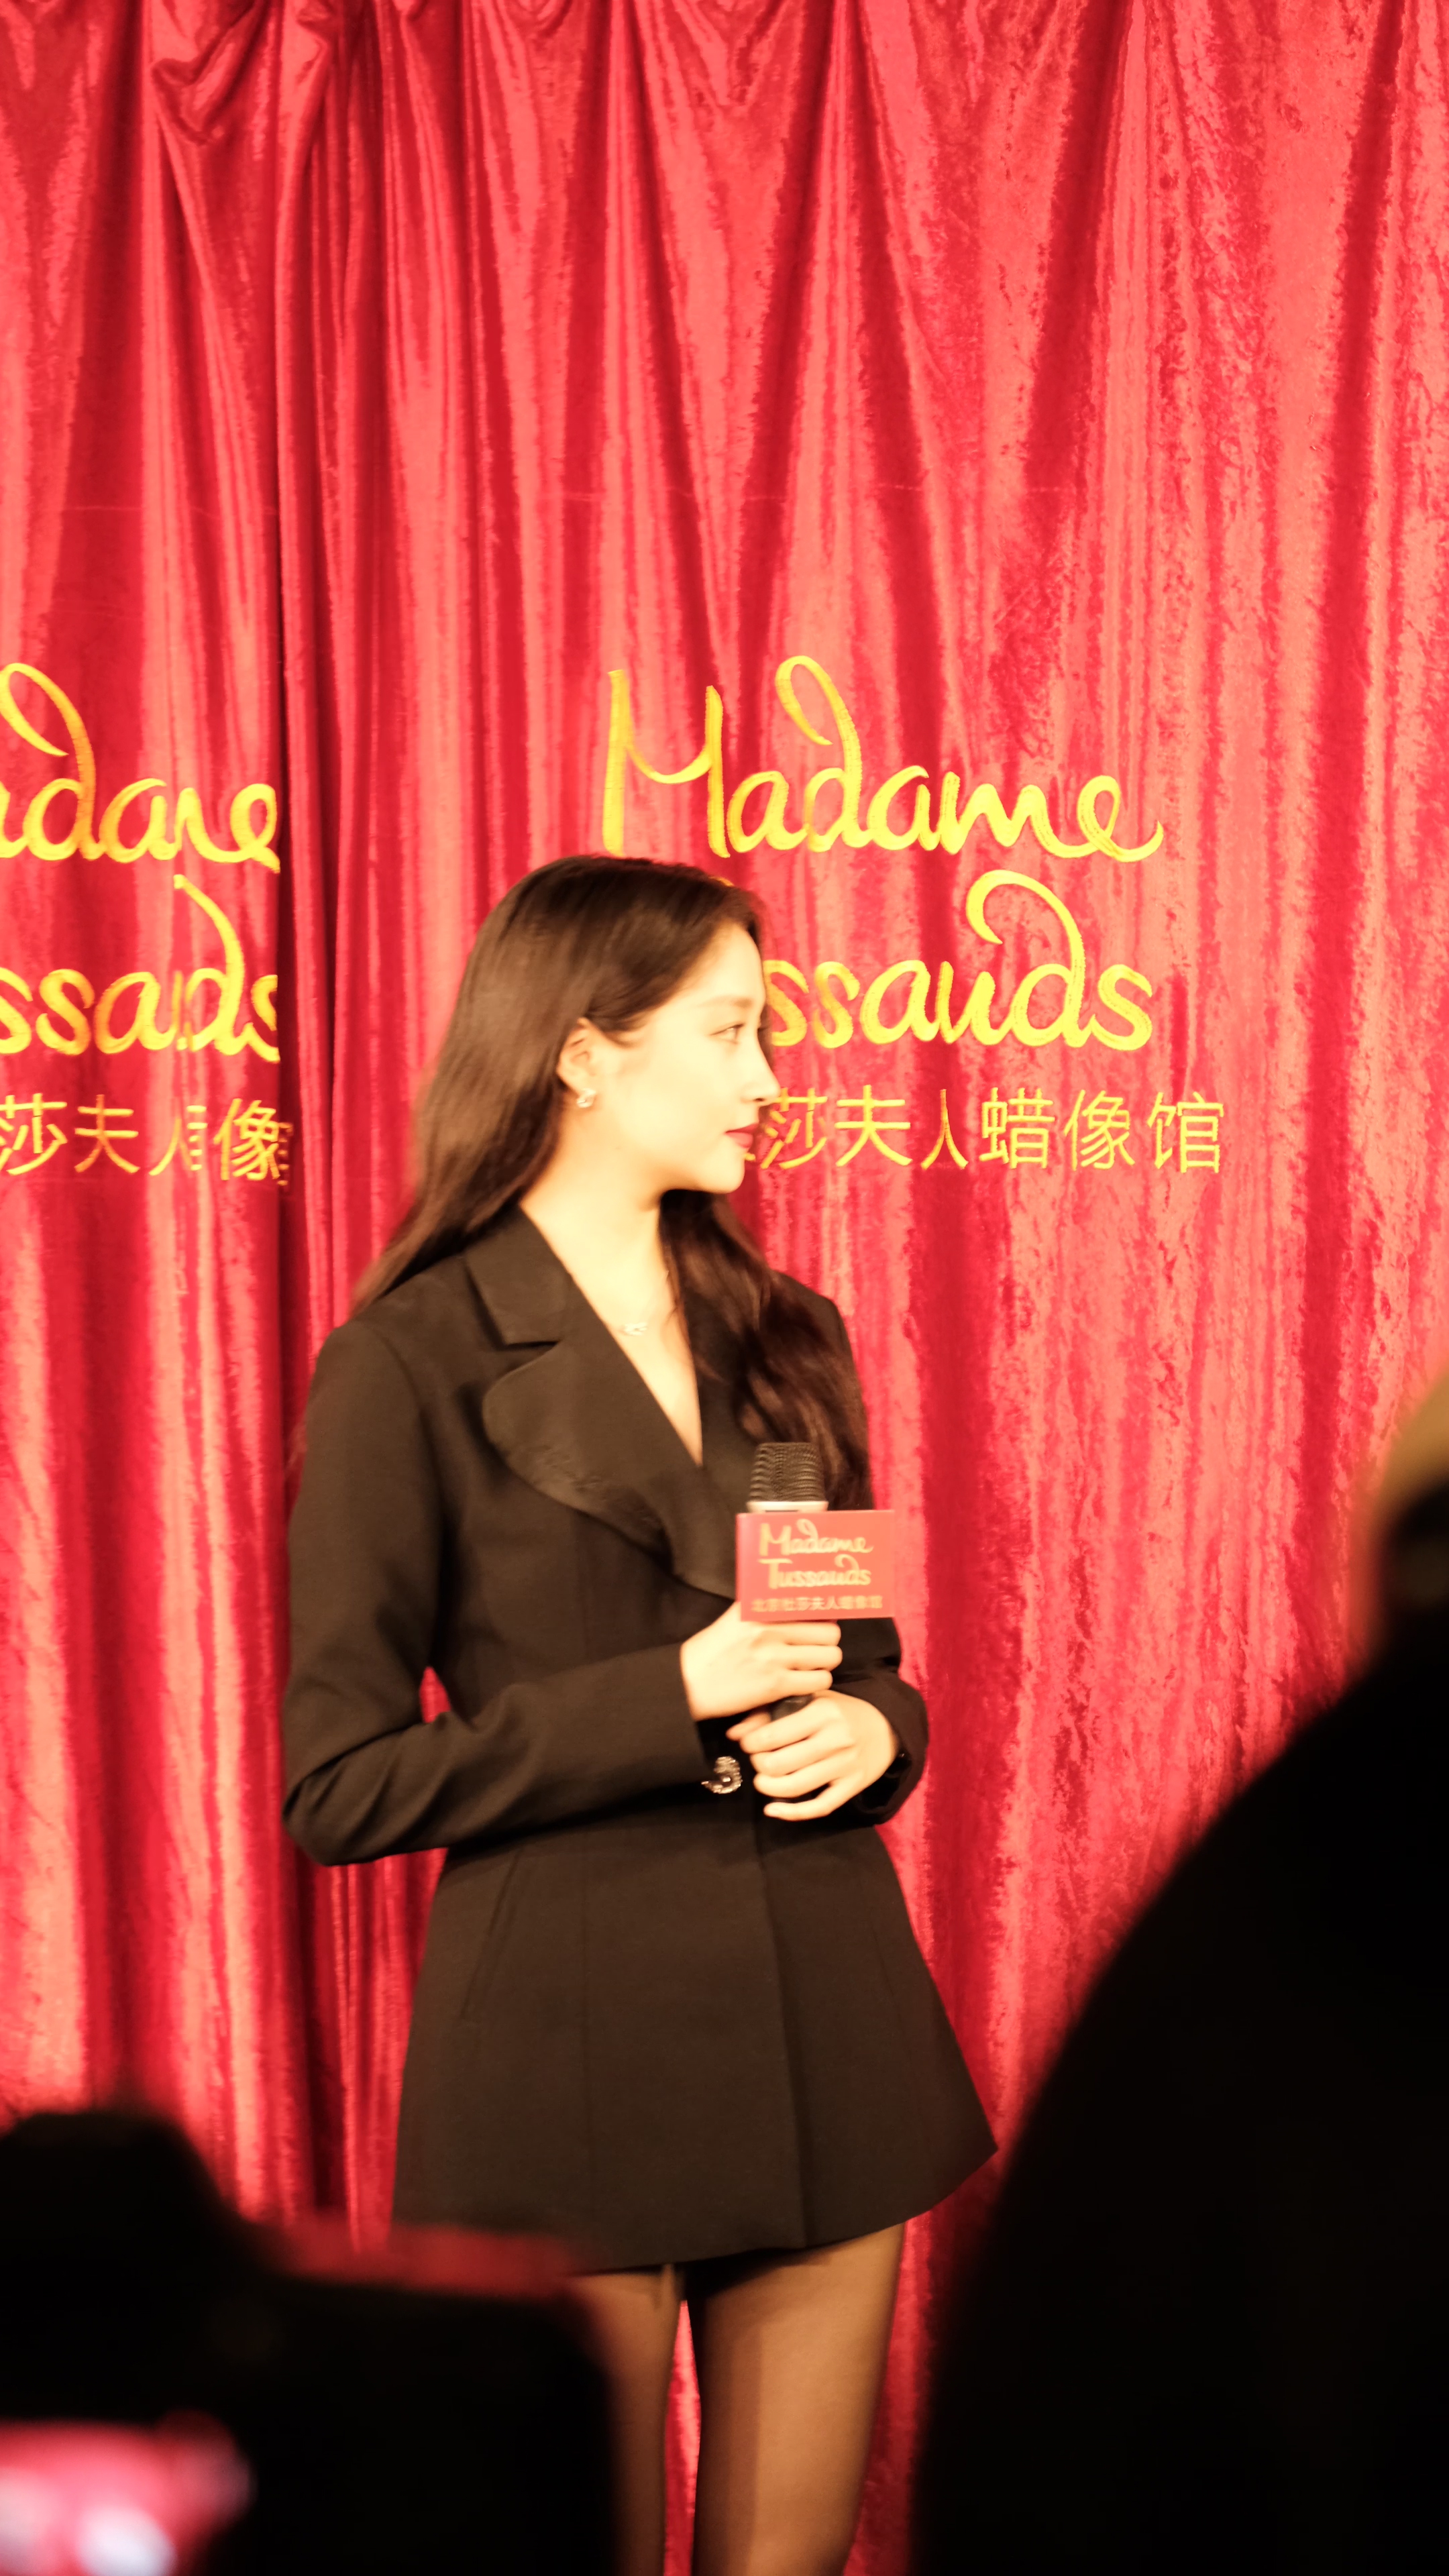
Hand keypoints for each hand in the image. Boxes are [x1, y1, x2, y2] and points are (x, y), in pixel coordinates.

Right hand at [679, 1603, 840, 1720]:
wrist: (688, 1683)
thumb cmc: (712, 1652)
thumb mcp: (736, 1618)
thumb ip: (764, 1607)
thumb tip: (795, 1599)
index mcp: (761, 1608)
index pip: (812, 1604)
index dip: (823, 1615)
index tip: (821, 1623)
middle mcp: (770, 1628)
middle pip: (830, 1632)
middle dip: (827, 1642)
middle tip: (816, 1649)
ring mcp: (774, 1656)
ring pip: (830, 1656)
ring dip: (824, 1664)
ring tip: (810, 1667)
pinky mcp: (775, 1684)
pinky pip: (819, 1681)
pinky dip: (815, 1683)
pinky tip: (802, 1683)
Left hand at [728, 1690, 898, 1819]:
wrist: (886, 1726)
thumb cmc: (838, 1712)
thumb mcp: (808, 1701)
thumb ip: (768, 1712)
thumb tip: (733, 1733)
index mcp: (821, 1712)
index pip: (771, 1736)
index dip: (750, 1744)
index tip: (748, 1744)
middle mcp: (835, 1739)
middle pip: (778, 1764)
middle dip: (759, 1766)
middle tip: (758, 1761)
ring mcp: (845, 1765)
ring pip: (795, 1787)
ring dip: (768, 1788)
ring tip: (763, 1781)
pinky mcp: (853, 1786)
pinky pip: (819, 1807)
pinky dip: (792, 1813)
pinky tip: (773, 1809)